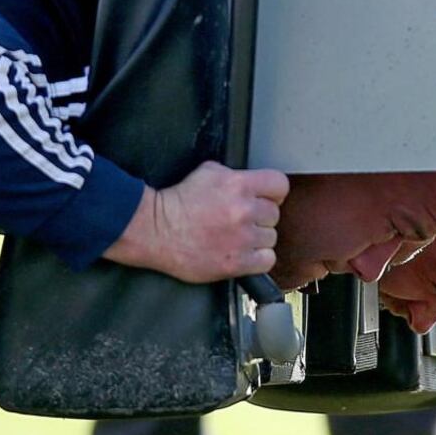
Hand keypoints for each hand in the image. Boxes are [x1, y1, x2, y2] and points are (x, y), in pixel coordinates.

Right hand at [105, 161, 289, 283]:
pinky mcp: (236, 263)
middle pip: (274, 214)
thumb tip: (254, 182)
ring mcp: (242, 239)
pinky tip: (244, 253)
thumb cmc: (177, 202)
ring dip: (258, 238)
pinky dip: (258, 258)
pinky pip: (267, 261)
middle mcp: (244, 211)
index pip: (280, 185)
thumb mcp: (208, 172)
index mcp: (239, 185)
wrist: (155, 230)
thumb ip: (236, 176)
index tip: (266, 199)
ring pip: (271, 238)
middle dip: (260, 217)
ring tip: (238, 237)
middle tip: (242, 220)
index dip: (273, 193)